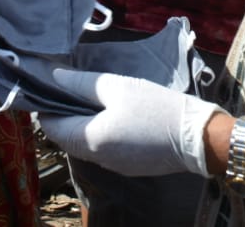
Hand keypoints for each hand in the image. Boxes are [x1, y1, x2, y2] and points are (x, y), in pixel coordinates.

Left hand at [38, 70, 222, 176]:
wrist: (197, 137)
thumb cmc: (155, 107)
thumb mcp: (118, 87)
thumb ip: (82, 83)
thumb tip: (55, 77)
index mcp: (89, 140)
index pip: (51, 127)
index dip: (46, 106)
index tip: (51, 87)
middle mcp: (96, 159)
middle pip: (67, 137)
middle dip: (65, 114)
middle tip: (73, 87)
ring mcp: (113, 166)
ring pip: (85, 144)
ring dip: (83, 124)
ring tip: (93, 98)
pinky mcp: (129, 167)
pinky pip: (103, 150)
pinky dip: (100, 133)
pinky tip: (114, 115)